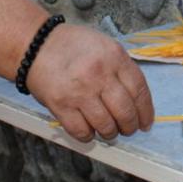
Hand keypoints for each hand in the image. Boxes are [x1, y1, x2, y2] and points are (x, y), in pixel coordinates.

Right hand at [26, 24, 154, 141]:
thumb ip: (121, 69)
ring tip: (107, 130)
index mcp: (114, 57)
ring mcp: (80, 91)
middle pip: (125, 112)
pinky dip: (88, 136)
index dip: (146, 112)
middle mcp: (99, 74)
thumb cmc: (73, 46)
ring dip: (110, 133)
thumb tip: (137, 100)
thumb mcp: (105, 46)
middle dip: (129, 126)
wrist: (36, 45)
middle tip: (127, 129)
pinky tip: (89, 130)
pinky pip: (82, 131)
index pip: (139, 91)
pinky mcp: (61, 105)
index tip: (145, 123)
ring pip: (106, 126)